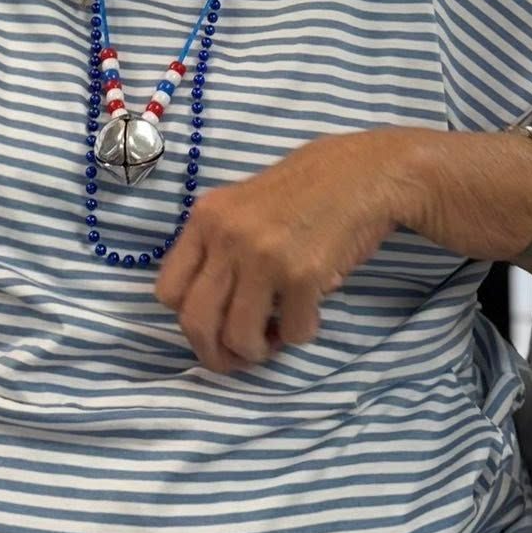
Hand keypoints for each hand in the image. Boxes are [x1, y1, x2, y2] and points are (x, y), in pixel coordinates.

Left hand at [153, 130, 412, 373]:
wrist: (363, 173)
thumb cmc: (305, 189)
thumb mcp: (242, 205)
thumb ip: (218, 247)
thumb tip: (210, 309)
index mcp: (205, 218)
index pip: (167, 291)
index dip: (188, 318)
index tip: (214, 324)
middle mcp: (227, 236)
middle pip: (196, 321)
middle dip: (215, 354)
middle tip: (238, 358)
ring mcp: (264, 256)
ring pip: (239, 336)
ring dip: (258, 351)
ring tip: (276, 337)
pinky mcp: (304, 274)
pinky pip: (293, 332)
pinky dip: (301, 333)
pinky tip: (310, 313)